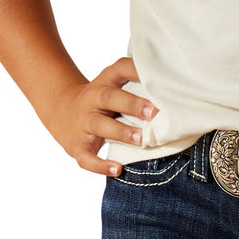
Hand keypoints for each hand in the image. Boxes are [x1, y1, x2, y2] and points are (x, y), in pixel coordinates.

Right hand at [43, 57, 157, 175]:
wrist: (61, 110)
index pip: (120, 69)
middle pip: (110, 97)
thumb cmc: (102, 99)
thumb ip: (137, 85)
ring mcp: (83, 122)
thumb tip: (177, 89)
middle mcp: (93, 99)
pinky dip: (101, 166)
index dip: (135, 70)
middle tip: (154, 113)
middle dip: (132, 104)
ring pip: (100, 125)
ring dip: (121, 132)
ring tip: (142, 140)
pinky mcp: (77, 145)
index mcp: (106, 82)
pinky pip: (87, 157)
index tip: (155, 75)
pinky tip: (117, 169)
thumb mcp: (113, 85)